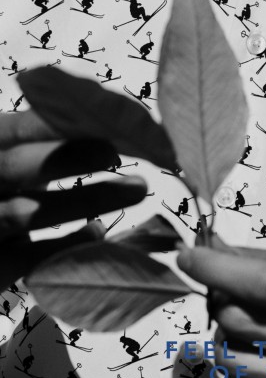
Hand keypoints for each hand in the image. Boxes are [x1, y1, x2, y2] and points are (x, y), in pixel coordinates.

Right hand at [0, 109, 146, 290]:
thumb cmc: (16, 185)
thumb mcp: (25, 156)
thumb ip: (58, 140)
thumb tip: (119, 117)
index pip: (16, 130)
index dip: (55, 124)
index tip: (102, 120)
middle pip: (16, 167)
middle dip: (69, 157)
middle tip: (117, 152)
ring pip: (25, 213)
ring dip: (85, 200)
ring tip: (137, 188)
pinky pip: (24, 259)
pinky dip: (63, 247)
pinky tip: (99, 232)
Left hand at [177, 243, 265, 377]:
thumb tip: (209, 249)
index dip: (218, 269)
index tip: (188, 256)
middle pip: (239, 324)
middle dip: (219, 303)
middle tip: (224, 295)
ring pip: (231, 363)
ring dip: (223, 341)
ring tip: (244, 332)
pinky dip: (237, 377)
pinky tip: (260, 364)